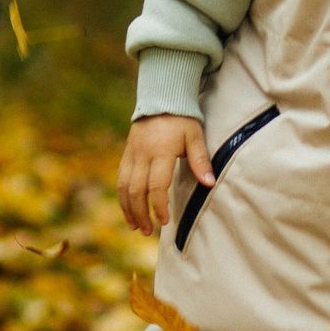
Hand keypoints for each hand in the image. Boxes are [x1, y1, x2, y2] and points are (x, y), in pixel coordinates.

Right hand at [119, 114, 211, 235]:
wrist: (160, 99)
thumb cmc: (182, 120)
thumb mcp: (195, 136)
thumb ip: (200, 161)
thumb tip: (209, 183)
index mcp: (160, 151)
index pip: (156, 185)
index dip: (159, 206)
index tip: (164, 222)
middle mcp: (142, 154)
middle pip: (136, 190)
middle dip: (141, 213)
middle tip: (148, 232)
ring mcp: (132, 154)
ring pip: (123, 186)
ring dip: (128, 208)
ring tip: (136, 226)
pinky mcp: (127, 154)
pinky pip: (120, 179)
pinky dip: (122, 197)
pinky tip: (129, 209)